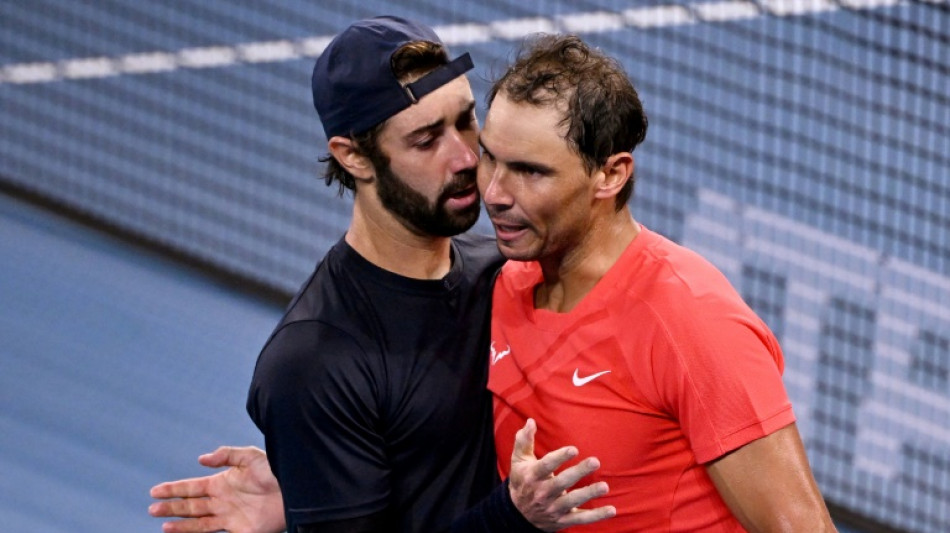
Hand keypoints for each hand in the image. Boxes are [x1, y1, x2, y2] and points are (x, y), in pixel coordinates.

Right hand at [149, 446, 285, 532]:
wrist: (296, 488)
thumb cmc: (274, 470)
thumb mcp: (250, 456)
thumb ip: (226, 455)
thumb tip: (200, 460)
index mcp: (222, 483)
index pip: (191, 487)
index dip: (173, 489)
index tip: (155, 491)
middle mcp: (222, 501)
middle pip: (190, 506)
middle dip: (171, 508)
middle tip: (152, 510)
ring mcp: (230, 517)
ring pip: (199, 523)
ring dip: (181, 526)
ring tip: (163, 527)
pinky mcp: (241, 531)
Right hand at [508, 419, 615, 530]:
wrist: (517, 514)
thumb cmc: (522, 480)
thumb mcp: (518, 460)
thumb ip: (524, 440)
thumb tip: (530, 421)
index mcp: (532, 476)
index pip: (546, 466)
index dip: (560, 457)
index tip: (574, 449)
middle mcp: (542, 493)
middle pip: (562, 482)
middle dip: (579, 472)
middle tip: (595, 461)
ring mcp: (553, 508)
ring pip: (573, 501)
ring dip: (589, 494)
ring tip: (605, 486)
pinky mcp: (563, 520)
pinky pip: (581, 519)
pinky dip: (597, 516)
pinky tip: (612, 509)